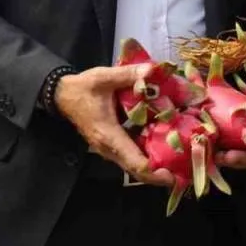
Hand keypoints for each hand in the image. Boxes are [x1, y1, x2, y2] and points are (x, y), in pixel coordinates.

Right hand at [54, 64, 174, 186]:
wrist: (62, 95)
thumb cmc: (82, 89)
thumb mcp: (103, 77)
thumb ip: (128, 74)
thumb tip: (152, 70)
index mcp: (109, 135)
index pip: (134, 162)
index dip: (155, 172)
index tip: (174, 175)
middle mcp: (109, 148)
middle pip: (136, 170)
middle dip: (159, 175)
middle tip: (184, 173)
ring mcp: (109, 148)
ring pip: (134, 165)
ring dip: (155, 166)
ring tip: (180, 162)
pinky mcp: (111, 144)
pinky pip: (131, 155)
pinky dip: (147, 156)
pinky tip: (165, 146)